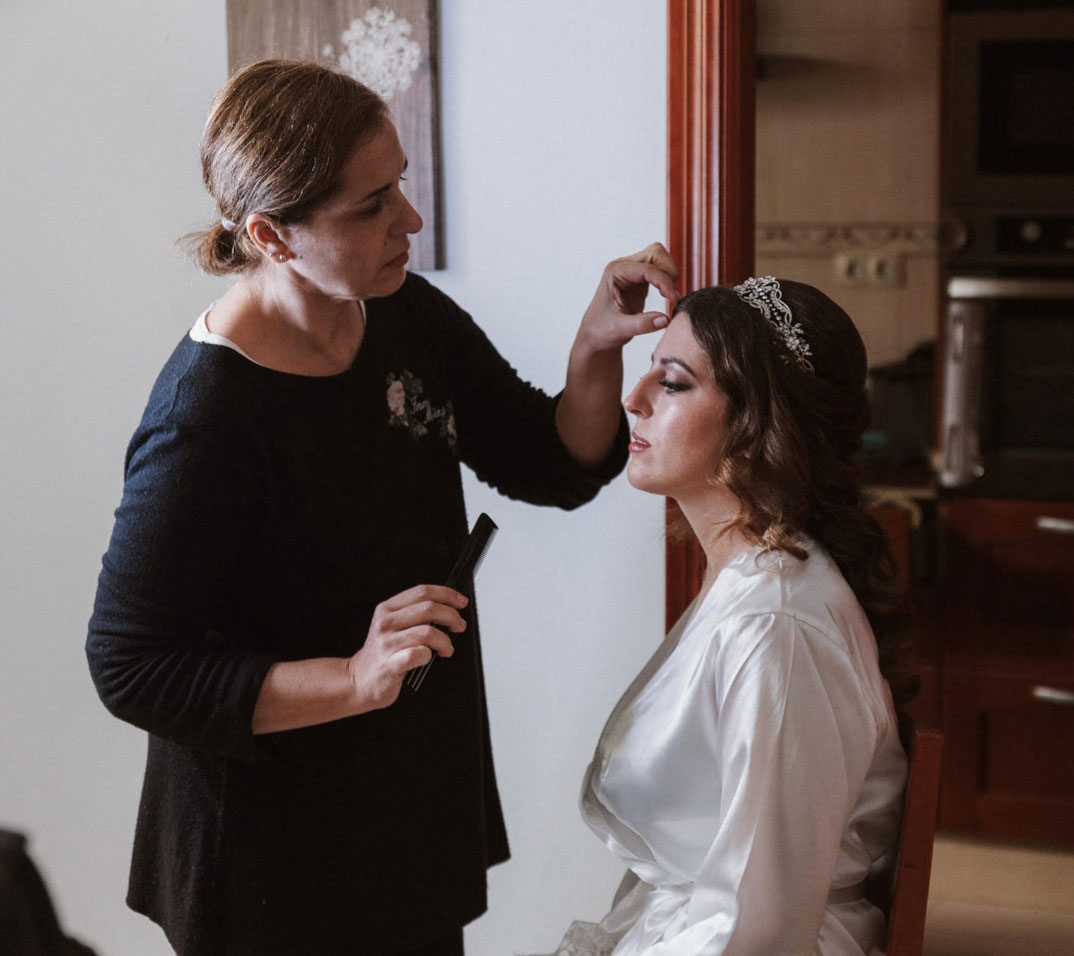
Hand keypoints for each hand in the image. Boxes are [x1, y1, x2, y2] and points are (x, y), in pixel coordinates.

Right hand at [346, 584, 467, 709]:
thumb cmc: (382, 654)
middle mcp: (385, 623)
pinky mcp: (390, 665)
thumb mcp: (392, 626)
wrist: (359, 681)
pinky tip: (429, 658)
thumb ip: (414, 615)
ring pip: (428, 632)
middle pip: (428, 608)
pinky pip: (418, 654)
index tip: (461, 602)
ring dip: (445, 641)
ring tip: (446, 649)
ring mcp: (386, 644)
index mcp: (387, 609)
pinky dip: (429, 655)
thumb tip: (448, 609)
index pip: (422, 592)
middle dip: (451, 616)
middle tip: (459, 626)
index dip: (447, 594)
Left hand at [578, 242, 679, 353]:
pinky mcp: (640, 280)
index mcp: (615, 272)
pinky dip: (667, 280)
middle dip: (669, 271)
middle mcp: (623, 267)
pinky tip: (667, 296)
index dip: (664, 282)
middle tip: (673, 295)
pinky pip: (659, 270)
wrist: (595, 336)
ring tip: (671, 296)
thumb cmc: (601, 330)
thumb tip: (666, 319)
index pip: (647, 268)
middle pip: (655, 253)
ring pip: (659, 258)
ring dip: (669, 274)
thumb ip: (642, 324)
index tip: (674, 299)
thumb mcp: (619, 330)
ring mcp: (632, 272)